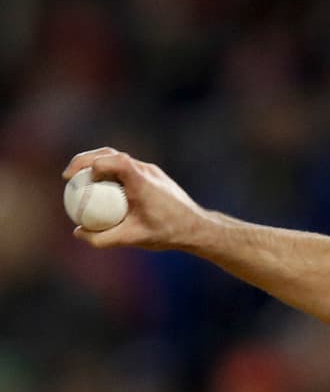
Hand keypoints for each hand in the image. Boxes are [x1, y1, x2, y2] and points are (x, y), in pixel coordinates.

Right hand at [62, 147, 207, 250]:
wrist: (198, 228)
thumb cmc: (168, 233)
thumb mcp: (134, 238)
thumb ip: (104, 238)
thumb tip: (78, 233)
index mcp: (142, 181)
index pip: (115, 161)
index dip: (92, 163)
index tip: (77, 178)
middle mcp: (147, 171)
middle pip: (110, 153)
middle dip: (85, 160)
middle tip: (69, 175)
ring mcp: (151, 170)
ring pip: (118, 158)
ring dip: (97, 163)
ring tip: (80, 179)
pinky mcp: (154, 175)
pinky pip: (127, 167)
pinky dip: (110, 172)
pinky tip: (101, 189)